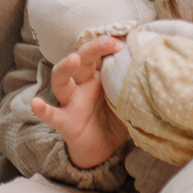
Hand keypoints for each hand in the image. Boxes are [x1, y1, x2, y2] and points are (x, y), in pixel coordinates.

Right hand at [31, 36, 127, 168]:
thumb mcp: (128, 100)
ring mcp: (71, 102)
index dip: (108, 45)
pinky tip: (36, 104)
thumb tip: (155, 69)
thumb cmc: (115, 119)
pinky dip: (43, 110)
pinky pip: (52, 115)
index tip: (124, 42)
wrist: (103, 150)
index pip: (99, 55)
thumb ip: (135, 85)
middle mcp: (83, 85)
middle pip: (81, 60)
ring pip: (61, 81)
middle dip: (92, 49)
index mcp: (98, 77)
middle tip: (108, 42)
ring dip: (65, 68)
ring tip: (73, 60)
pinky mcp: (65, 122)